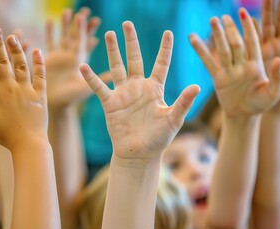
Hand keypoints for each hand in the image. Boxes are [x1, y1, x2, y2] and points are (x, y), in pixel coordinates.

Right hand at [0, 28, 47, 149]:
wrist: (28, 144)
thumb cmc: (5, 135)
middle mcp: (9, 89)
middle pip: (2, 62)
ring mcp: (26, 90)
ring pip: (20, 65)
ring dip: (16, 49)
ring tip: (12, 37)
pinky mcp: (40, 95)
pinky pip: (40, 76)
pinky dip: (39, 63)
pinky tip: (37, 50)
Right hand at [46, 8, 109, 110]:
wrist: (55, 104)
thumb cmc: (72, 98)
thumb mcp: (86, 88)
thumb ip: (98, 81)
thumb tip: (114, 74)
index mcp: (80, 61)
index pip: (85, 43)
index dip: (88, 31)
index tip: (94, 19)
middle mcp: (72, 57)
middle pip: (75, 36)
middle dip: (78, 24)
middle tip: (82, 11)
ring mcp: (60, 57)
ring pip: (63, 37)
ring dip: (65, 25)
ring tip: (67, 12)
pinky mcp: (49, 59)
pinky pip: (50, 43)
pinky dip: (50, 33)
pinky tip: (50, 21)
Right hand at [80, 21, 199, 159]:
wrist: (139, 154)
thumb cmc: (158, 139)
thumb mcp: (173, 119)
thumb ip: (182, 102)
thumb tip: (196, 86)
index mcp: (155, 88)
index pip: (161, 64)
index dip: (165, 49)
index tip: (168, 32)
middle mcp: (138, 87)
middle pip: (134, 58)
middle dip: (131, 41)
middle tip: (127, 23)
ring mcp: (123, 93)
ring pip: (117, 67)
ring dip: (113, 51)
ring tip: (109, 34)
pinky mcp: (110, 103)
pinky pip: (99, 87)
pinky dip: (91, 78)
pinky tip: (83, 66)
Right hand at [190, 9, 279, 117]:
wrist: (244, 116)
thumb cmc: (260, 105)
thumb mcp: (273, 94)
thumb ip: (277, 78)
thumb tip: (278, 60)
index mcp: (256, 65)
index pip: (252, 42)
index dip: (248, 28)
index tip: (243, 14)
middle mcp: (242, 64)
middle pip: (235, 44)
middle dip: (230, 30)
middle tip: (223, 17)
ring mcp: (229, 70)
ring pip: (223, 50)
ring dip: (217, 35)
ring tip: (212, 20)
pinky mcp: (218, 77)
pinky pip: (208, 62)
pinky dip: (201, 51)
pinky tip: (193, 39)